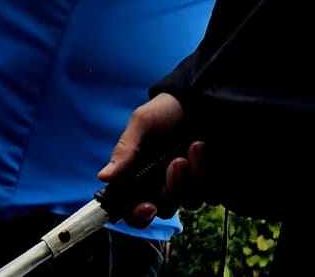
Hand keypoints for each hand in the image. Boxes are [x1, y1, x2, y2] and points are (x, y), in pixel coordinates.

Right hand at [98, 93, 202, 225]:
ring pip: (189, 202)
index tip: (148, 206)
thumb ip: (125, 150)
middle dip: (172, 188)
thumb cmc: (165, 110)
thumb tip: (103, 176)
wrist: (198, 97)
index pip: (135, 211)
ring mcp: (188, 185)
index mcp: (141, 177)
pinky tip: (208, 152)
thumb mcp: (142, 123)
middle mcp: (164, 185)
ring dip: (193, 177)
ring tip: (196, 146)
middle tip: (177, 162)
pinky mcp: (209, 181)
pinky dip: (209, 176)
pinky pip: (211, 195)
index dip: (139, 216)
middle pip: (165, 209)